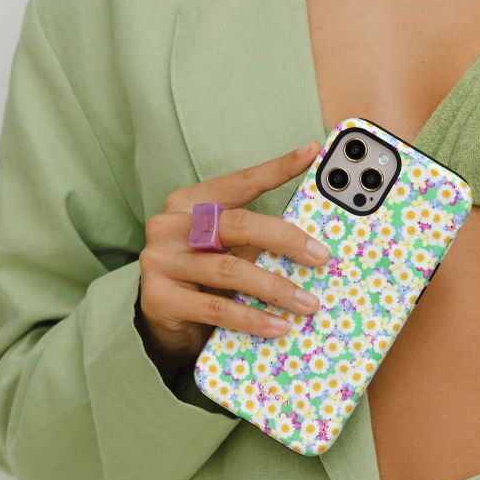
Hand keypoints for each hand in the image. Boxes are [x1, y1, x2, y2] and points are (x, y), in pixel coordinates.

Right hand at [136, 140, 330, 380]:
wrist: (161, 323)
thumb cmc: (203, 279)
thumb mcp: (229, 251)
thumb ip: (257, 240)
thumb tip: (314, 242)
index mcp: (190, 203)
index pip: (240, 182)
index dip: (277, 168)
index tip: (312, 153)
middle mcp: (170, 225)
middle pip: (238, 225)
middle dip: (286, 239)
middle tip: (321, 256)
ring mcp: (160, 260)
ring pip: (229, 270)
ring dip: (275, 288)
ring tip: (307, 303)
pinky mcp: (159, 298)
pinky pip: (216, 308)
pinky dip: (252, 318)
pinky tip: (278, 326)